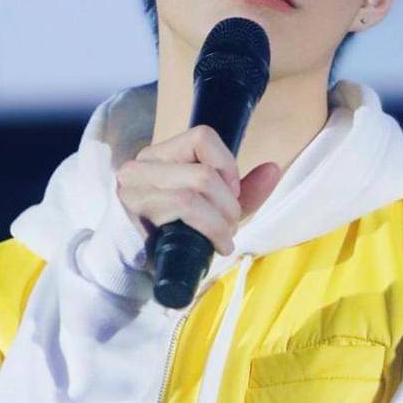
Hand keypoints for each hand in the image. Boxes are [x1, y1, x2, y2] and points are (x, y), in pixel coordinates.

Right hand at [116, 125, 280, 256]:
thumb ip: (243, 191)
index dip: (227, 165)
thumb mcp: (214, 210)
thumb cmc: (173, 235)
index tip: (232, 193)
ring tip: (223, 238)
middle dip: (228, 203)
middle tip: (229, 225)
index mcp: (161, 155)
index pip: (202, 136)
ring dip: (220, 220)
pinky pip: (181, 208)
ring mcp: (132, 187)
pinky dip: (210, 229)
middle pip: (203, 171)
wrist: (133, 267)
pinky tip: (215, 246)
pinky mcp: (129, 210)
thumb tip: (273, 168)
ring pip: (194, 190)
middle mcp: (142, 164)